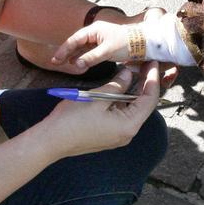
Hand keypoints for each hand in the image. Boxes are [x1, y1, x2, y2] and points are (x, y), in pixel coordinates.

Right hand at [36, 61, 162, 157]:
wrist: (51, 141)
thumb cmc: (72, 120)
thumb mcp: (96, 97)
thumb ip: (116, 85)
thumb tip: (128, 74)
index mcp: (128, 126)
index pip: (149, 100)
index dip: (152, 79)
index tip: (152, 63)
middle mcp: (127, 133)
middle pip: (142, 105)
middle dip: (143, 84)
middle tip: (144, 64)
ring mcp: (117, 136)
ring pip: (131, 110)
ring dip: (132, 91)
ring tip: (133, 71)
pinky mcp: (108, 135)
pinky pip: (120, 115)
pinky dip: (121, 100)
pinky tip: (119, 87)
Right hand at [51, 21, 135, 69]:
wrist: (145, 41)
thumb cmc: (128, 42)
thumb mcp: (107, 50)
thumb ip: (90, 57)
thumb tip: (76, 64)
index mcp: (95, 30)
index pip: (74, 39)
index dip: (64, 49)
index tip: (56, 59)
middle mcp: (96, 33)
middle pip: (77, 43)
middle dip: (66, 52)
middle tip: (56, 62)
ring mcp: (100, 39)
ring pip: (83, 48)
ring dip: (74, 55)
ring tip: (63, 63)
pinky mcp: (106, 46)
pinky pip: (90, 51)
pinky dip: (83, 57)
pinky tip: (79, 63)